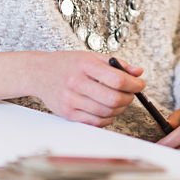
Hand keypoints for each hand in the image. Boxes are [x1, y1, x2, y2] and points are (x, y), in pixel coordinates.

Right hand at [27, 51, 143, 127]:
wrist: (40, 73)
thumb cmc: (68, 64)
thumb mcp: (92, 57)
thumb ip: (117, 64)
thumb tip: (138, 72)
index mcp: (85, 65)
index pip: (117, 79)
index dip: (133, 84)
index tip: (139, 84)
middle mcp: (77, 83)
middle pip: (113, 99)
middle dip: (128, 98)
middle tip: (130, 94)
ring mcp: (71, 100)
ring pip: (106, 113)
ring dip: (119, 109)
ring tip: (119, 101)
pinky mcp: (68, 114)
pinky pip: (95, 122)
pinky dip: (107, 118)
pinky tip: (107, 110)